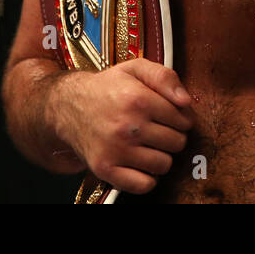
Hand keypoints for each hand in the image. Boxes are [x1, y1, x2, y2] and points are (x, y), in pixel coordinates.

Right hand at [50, 57, 193, 195]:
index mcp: (138, 99)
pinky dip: (146, 178)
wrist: (68, 105)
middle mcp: (127, 126)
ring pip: (164, 164)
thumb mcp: (136, 68)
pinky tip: (140, 163)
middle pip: (177, 143)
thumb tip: (186, 101)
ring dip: (161, 156)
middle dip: (173, 136)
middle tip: (158, 129)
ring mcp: (115, 150)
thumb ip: (165, 76)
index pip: (183, 119)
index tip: (170, 116)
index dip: (181, 118)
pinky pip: (143, 185)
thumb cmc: (107, 88)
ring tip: (148, 144)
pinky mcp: (105, 168)